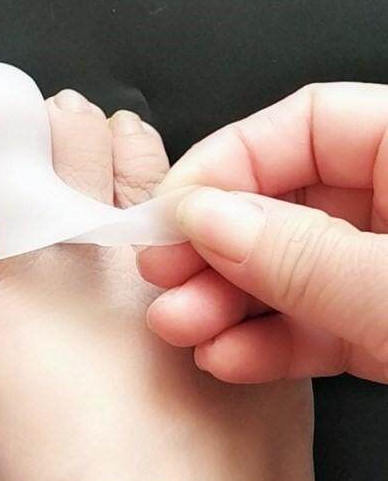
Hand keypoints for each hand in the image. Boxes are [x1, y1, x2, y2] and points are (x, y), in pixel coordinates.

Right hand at [139, 82, 387, 383]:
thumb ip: (306, 253)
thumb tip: (206, 220)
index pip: (308, 123)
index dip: (227, 162)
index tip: (171, 215)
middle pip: (285, 203)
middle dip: (213, 247)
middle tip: (162, 275)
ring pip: (291, 272)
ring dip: (225, 303)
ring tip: (181, 326)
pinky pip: (318, 324)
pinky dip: (268, 345)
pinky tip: (227, 358)